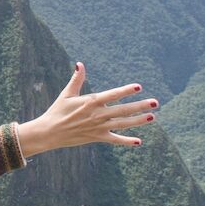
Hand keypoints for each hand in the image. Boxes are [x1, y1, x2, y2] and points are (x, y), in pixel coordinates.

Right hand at [16, 62, 157, 155]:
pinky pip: (115, 140)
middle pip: (123, 110)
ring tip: (153, 116)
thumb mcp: (66, 94)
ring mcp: (98, 127)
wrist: (49, 132)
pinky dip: (126, 141)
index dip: (126, 91)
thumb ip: (77, 79)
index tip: (139, 87)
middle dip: (140, 106)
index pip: (113, 95)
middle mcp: (97, 114)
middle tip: (155, 102)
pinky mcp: (97, 137)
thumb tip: (80, 64)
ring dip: (139, 121)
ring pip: (123, 124)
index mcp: (91, 102)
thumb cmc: (57, 111)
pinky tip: (138, 141)